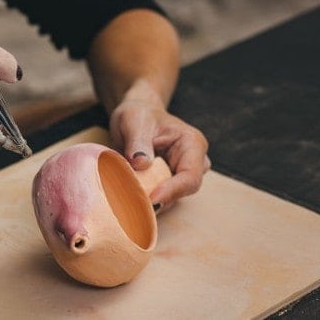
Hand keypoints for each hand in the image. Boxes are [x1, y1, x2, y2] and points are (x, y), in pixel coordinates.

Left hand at [109, 81, 210, 213]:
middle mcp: (193, 161)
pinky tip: (126, 198)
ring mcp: (181, 173)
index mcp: (192, 144)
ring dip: (149, 201)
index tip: (151, 200)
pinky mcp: (168, 182)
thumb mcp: (134, 121)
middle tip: (132, 204)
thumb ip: (138, 142)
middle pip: (182, 191)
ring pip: (170, 197)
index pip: (190, 176)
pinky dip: (144, 198)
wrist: (136, 116)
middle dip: (159, 199)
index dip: (172, 191)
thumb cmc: (138, 114)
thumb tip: (141, 164)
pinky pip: (159, 196)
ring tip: (125, 200)